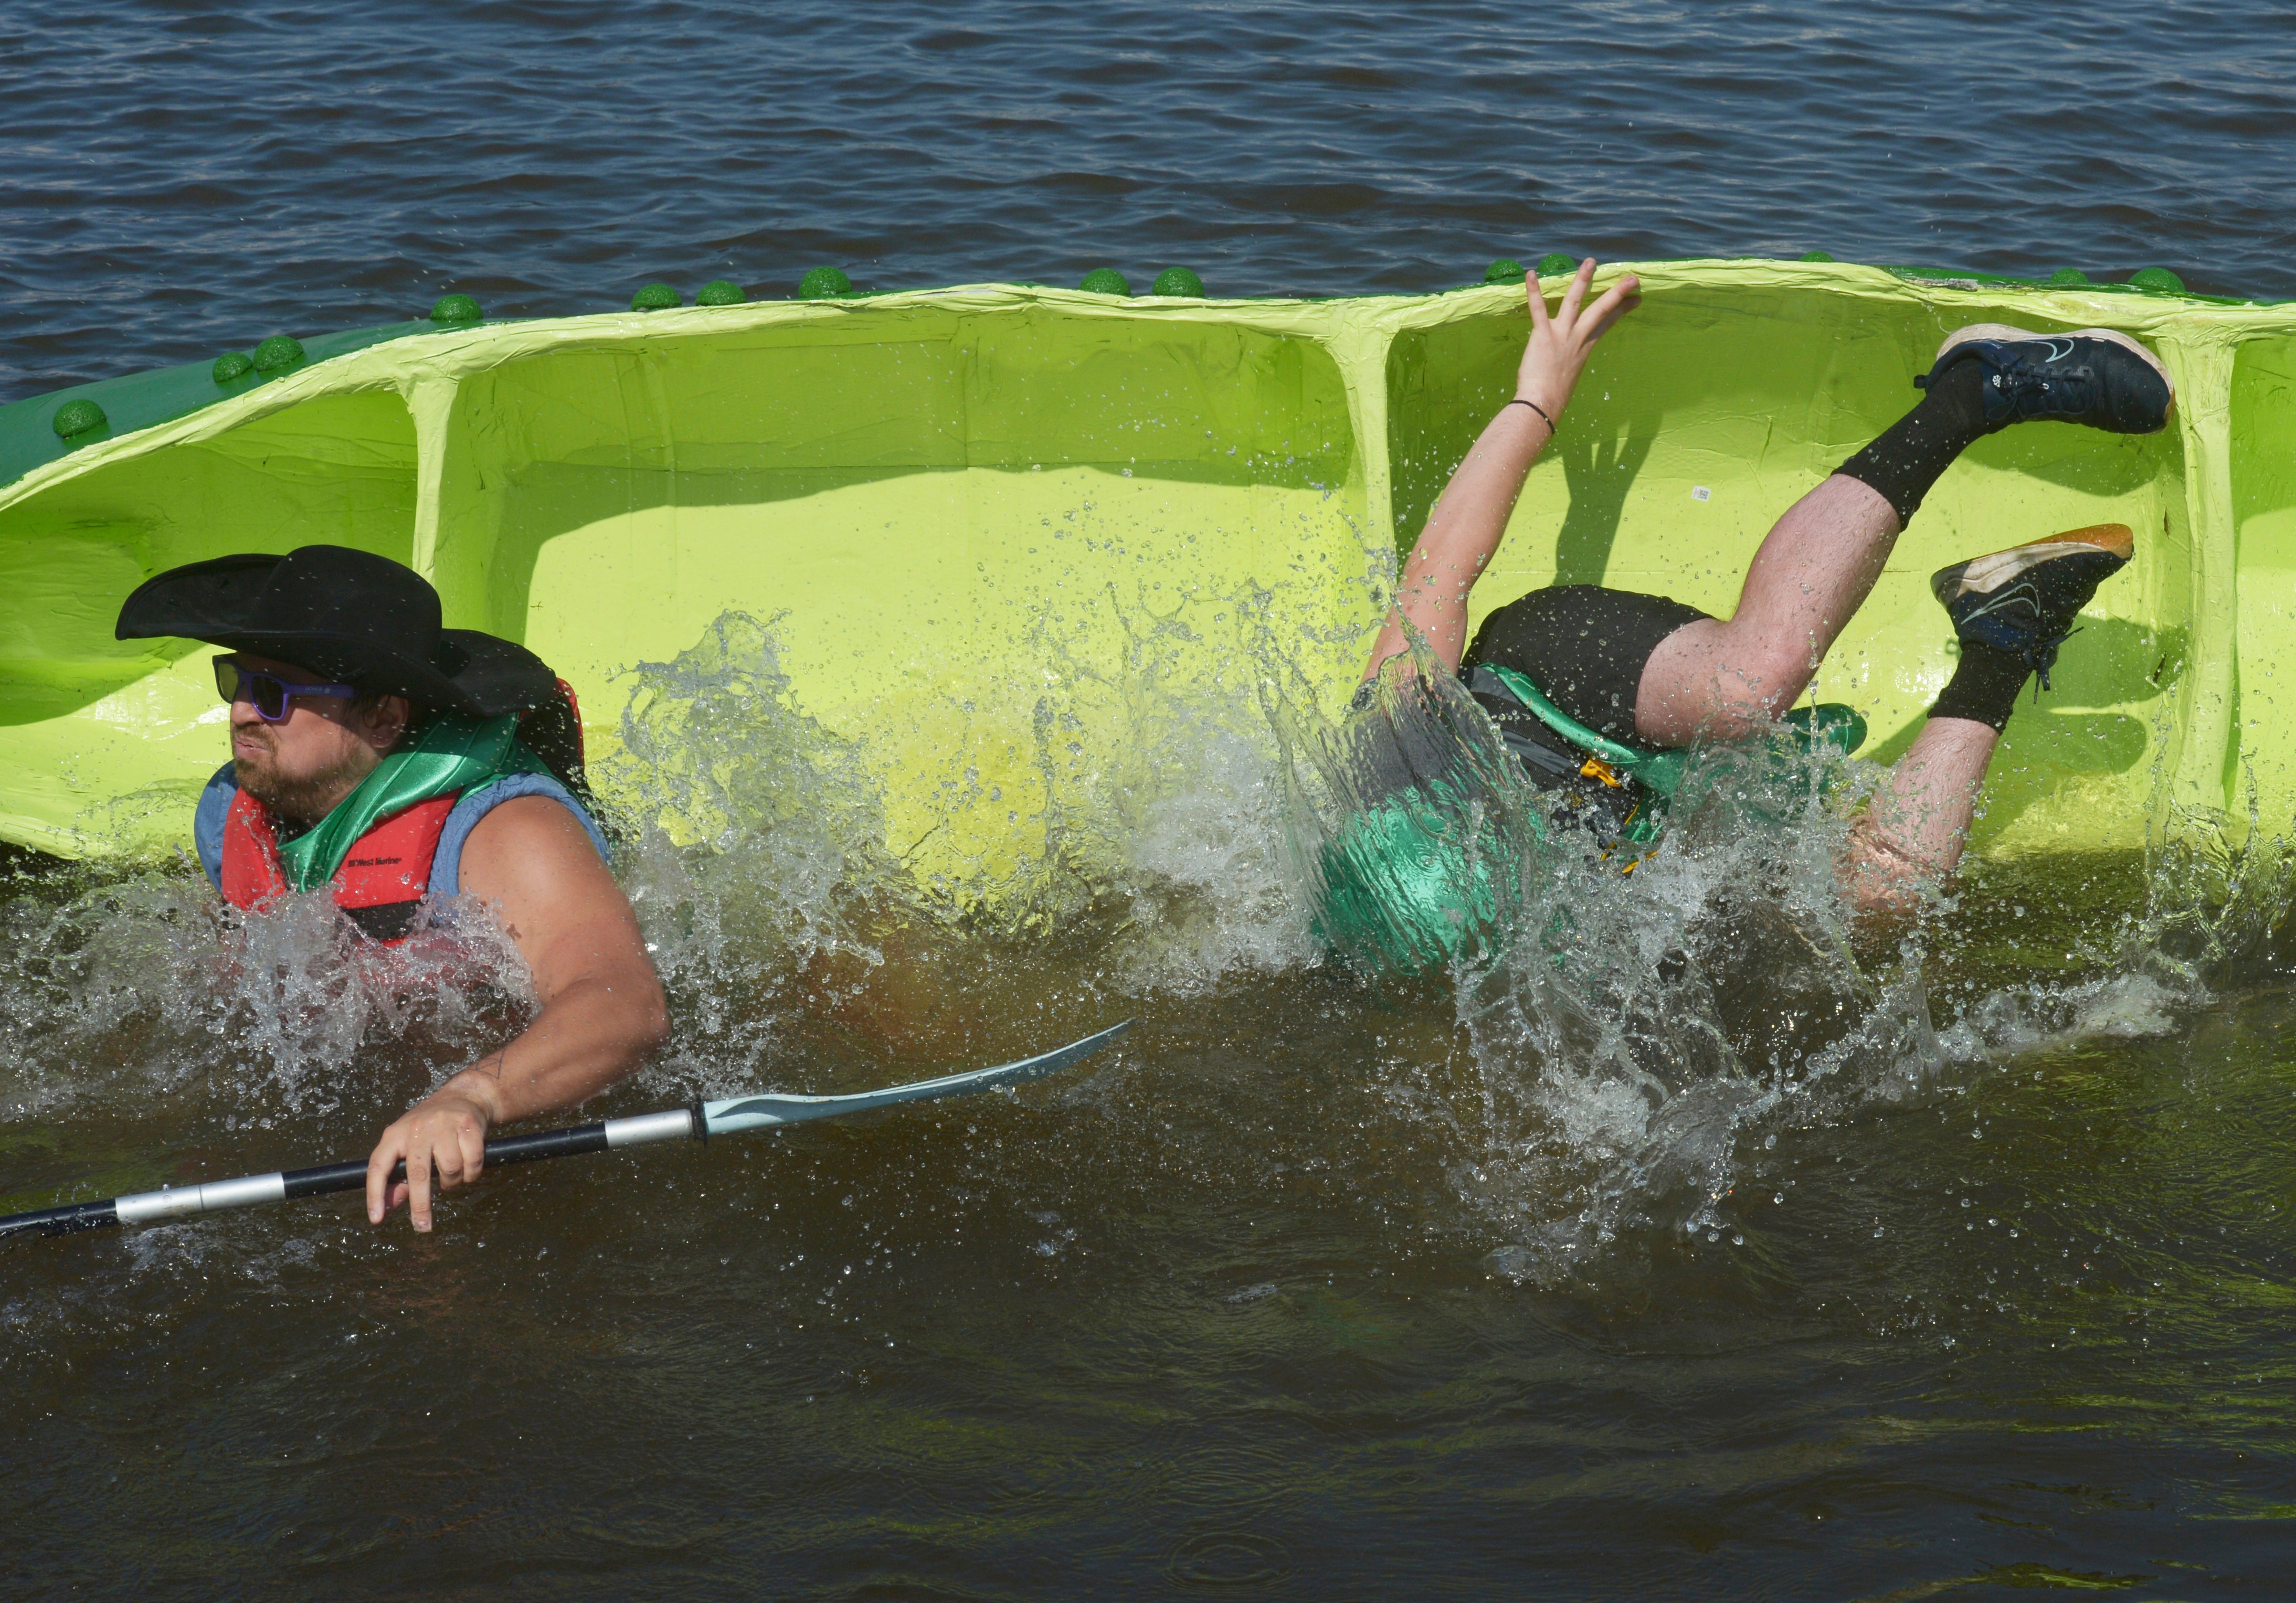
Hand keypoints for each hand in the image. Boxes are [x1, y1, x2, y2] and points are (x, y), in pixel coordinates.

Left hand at [367, 1084, 496, 1231]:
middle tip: (423, 1227)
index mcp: (395, 1135)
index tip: (376, 1219)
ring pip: (450, 1170)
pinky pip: (472, 1163)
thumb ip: (398, 1178)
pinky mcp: (468, 1126)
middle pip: (418, 1174)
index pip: (378, 1166)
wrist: (464, 1096)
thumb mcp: (407, 1148)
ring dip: (452, 1183)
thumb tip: (389, 1208)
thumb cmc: (430, 1130)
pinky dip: (472, 1174)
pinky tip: (468, 1167)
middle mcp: (417, 1128)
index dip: (375, 1194)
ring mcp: (444, 1125)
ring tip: (451, 1176)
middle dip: (420, 1205)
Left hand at [1515, 258, 1641, 419]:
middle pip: (1601, 310)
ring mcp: (1562, 335)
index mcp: (1585, 347)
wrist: (1542, 403)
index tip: (1636, 299)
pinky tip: (1531, 274)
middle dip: (1617, 293)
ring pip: (1575, 302)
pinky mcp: (1543, 335)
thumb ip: (1568, 361)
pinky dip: (1534, 291)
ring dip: (1582, 280)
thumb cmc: (1553, 395)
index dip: (1622, 309)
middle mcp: (1577, 338)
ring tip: (1590, 261)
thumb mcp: (1568, 375)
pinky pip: (1538, 309)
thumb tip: (1566, 363)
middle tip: (1633, 278)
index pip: (1607, 323)